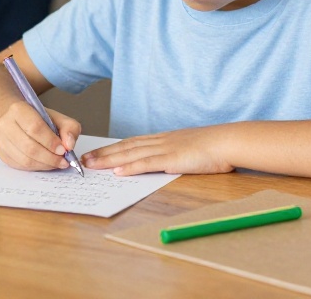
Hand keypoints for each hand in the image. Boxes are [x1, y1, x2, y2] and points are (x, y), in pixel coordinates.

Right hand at [0, 101, 81, 171]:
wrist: (16, 120)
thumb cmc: (38, 119)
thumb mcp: (57, 117)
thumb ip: (69, 128)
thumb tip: (69, 145)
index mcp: (18, 109)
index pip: (34, 127)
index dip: (50, 141)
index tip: (63, 150)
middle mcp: (5, 124)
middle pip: (29, 147)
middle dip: (50, 157)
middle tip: (63, 161)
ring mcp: (1, 141)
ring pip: (24, 160)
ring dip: (44, 165)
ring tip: (57, 163)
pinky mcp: (2, 154)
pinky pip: (21, 166)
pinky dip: (37, 167)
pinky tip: (46, 164)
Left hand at [81, 127, 233, 175]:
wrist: (227, 141)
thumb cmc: (213, 147)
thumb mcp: (189, 148)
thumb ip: (174, 154)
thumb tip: (164, 163)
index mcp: (163, 139)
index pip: (131, 143)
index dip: (112, 148)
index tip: (97, 152)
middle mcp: (159, 141)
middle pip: (125, 147)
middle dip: (103, 154)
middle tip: (83, 159)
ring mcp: (164, 149)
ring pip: (130, 154)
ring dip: (109, 160)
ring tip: (91, 165)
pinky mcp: (171, 159)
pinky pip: (147, 163)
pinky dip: (130, 167)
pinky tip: (117, 172)